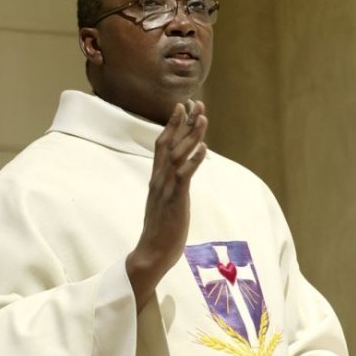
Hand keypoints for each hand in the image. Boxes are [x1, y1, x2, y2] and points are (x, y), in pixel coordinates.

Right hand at [126, 100, 207, 307]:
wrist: (151, 254)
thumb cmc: (160, 231)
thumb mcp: (165, 203)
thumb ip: (170, 188)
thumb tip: (178, 177)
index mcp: (156, 179)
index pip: (162, 145)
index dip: (172, 124)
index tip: (182, 107)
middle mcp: (159, 179)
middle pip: (170, 143)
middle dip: (183, 122)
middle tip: (195, 102)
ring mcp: (166, 189)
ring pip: (179, 155)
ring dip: (192, 135)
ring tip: (203, 118)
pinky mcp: (175, 200)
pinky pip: (185, 176)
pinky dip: (194, 160)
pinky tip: (205, 148)